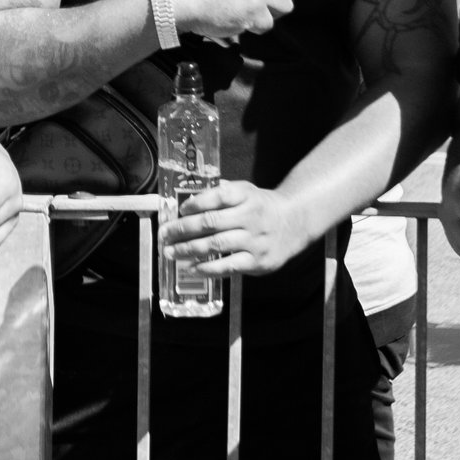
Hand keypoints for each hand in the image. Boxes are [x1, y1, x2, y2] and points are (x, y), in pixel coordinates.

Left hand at [159, 177, 316, 275]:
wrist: (295, 223)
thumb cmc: (260, 207)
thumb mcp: (245, 191)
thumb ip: (219, 193)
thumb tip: (185, 201)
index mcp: (246, 194)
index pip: (218, 195)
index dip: (197, 202)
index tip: (180, 210)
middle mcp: (251, 216)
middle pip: (211, 222)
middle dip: (182, 229)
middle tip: (164, 234)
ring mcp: (255, 240)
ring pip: (216, 245)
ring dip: (188, 249)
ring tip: (170, 252)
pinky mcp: (258, 261)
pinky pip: (228, 266)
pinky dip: (207, 268)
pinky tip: (191, 267)